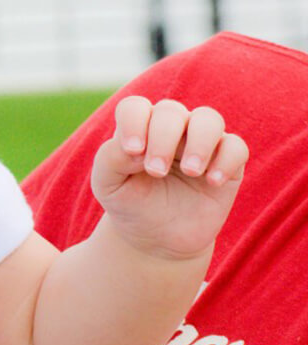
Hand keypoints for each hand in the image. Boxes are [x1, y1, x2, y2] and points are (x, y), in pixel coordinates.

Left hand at [91, 96, 248, 259]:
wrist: (157, 237)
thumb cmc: (129, 202)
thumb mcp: (108, 183)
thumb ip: (111, 158)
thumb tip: (138, 147)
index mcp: (138, 127)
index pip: (135, 107)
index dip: (133, 123)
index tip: (133, 152)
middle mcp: (170, 128)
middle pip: (171, 111)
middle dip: (163, 138)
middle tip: (156, 171)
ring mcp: (200, 143)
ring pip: (209, 119)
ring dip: (199, 142)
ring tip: (190, 171)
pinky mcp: (227, 163)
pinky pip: (236, 147)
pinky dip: (227, 160)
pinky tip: (212, 183)